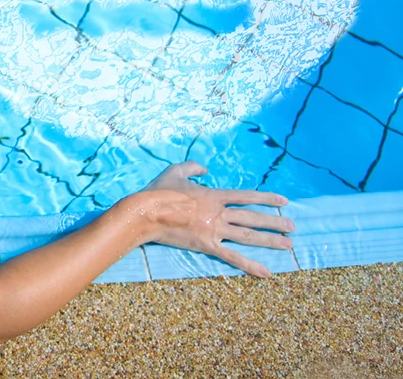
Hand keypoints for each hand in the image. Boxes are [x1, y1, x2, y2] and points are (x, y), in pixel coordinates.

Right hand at [136, 161, 293, 276]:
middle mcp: (219, 213)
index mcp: (214, 195)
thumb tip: (206, 169)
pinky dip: (250, 265)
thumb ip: (193, 167)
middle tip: (293, 226)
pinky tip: (265, 272)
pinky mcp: (207, 245)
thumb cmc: (158, 192)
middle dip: (275, 222)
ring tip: (288, 244)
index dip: (266, 198)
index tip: (284, 202)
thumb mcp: (175, 171)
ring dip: (271, 240)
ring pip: (248, 236)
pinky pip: (232, 256)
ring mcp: (214, 230)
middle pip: (253, 217)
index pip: (246, 196)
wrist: (146, 212)